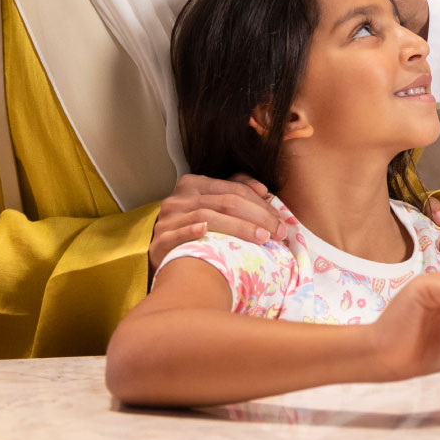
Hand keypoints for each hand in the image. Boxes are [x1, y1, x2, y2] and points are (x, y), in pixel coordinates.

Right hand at [150, 174, 289, 273]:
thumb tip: (264, 191)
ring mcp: (166, 220)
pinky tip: (205, 232)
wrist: (167, 255)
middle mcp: (178, 198)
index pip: (234, 189)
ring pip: (207, 217)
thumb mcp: (213, 204)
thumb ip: (236, 191)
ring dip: (238, 227)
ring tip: (262, 238)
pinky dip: (191, 231)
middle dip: (258, 216)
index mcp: (193, 184)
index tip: (281, 220)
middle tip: (279, 232)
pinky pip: (176, 234)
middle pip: (225, 202)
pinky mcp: (158, 242)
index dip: (261, 204)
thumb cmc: (195, 229)